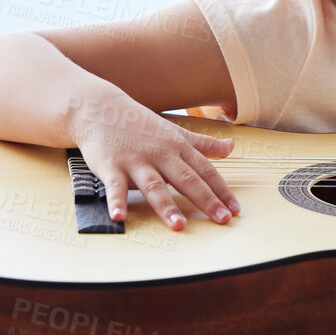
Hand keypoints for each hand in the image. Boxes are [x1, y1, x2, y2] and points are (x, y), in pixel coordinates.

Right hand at [67, 91, 241, 230]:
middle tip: (222, 219)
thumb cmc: (140, 125)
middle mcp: (160, 155)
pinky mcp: (111, 167)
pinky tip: (119, 217)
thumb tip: (232, 146)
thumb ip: (204, 144)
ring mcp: (135, 161)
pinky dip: (116, 202)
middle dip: (206, 200)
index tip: (235, 209)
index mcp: (178, 148)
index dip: (222, 190)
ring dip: (166, 206)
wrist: (100, 109)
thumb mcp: (176, 132)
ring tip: (178, 225)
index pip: (206, 171)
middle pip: (187, 179)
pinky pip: (114, 188)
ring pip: (154, 186)